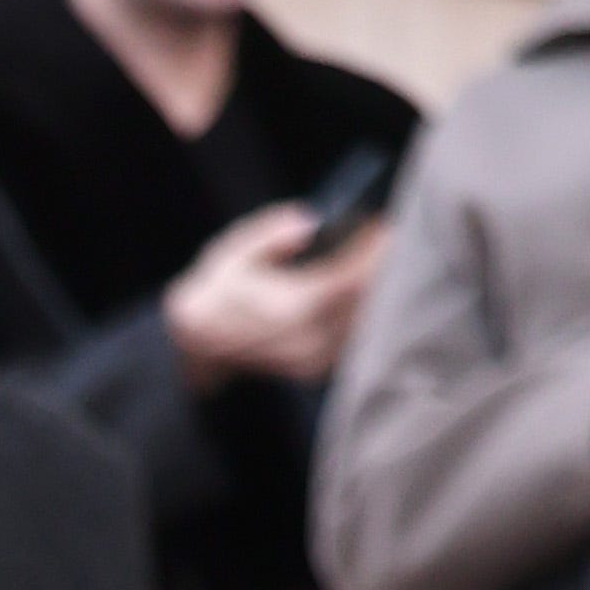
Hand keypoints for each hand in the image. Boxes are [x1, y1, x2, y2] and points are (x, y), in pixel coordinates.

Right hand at [165, 203, 380, 394]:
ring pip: (364, 322)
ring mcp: (315, 360)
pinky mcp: (318, 368)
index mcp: (292, 309)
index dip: (374, 253)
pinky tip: (365, 288)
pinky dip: (364, 310)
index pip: (353, 281)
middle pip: (368, 303)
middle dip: (383, 268)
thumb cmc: (216, 293)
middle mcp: (309, 341)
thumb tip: (307, 222)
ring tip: (380, 258)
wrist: (199, 345)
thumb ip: (269, 233)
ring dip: (377, 290)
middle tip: (391, 238)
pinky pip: (354, 336)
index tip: (384, 227)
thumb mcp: (231, 252)